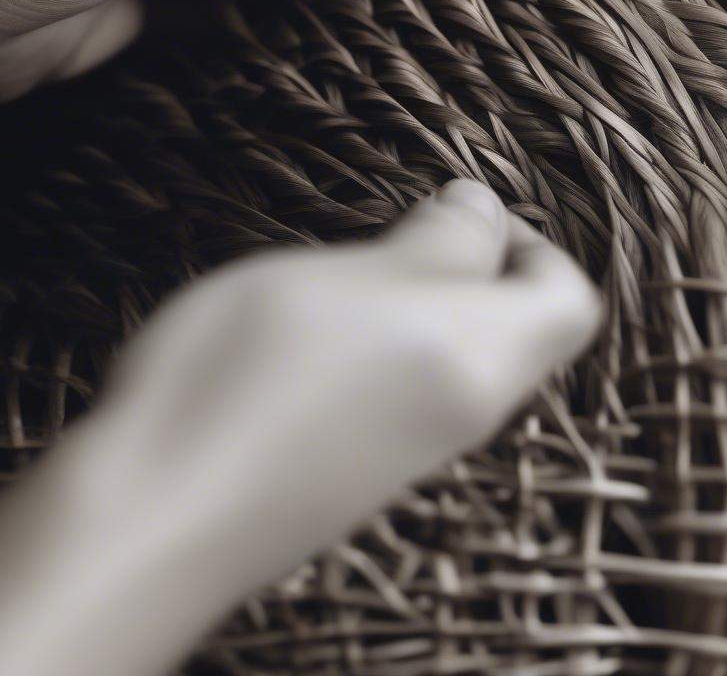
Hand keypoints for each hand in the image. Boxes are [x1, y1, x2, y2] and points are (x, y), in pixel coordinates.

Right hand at [0, 182, 599, 675]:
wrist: (158, 514)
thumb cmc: (255, 376)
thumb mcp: (355, 275)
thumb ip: (439, 244)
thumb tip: (486, 213)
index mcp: (485, 357)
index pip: (568, 299)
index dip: (532, 243)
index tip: (455, 215)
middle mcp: (466, 411)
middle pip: (513, 327)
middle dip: (463, 267)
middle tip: (387, 241)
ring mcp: (414, 447)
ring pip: (452, 355)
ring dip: (412, 304)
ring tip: (334, 283)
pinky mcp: (361, 465)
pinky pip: (403, 389)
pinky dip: (378, 346)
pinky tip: (304, 336)